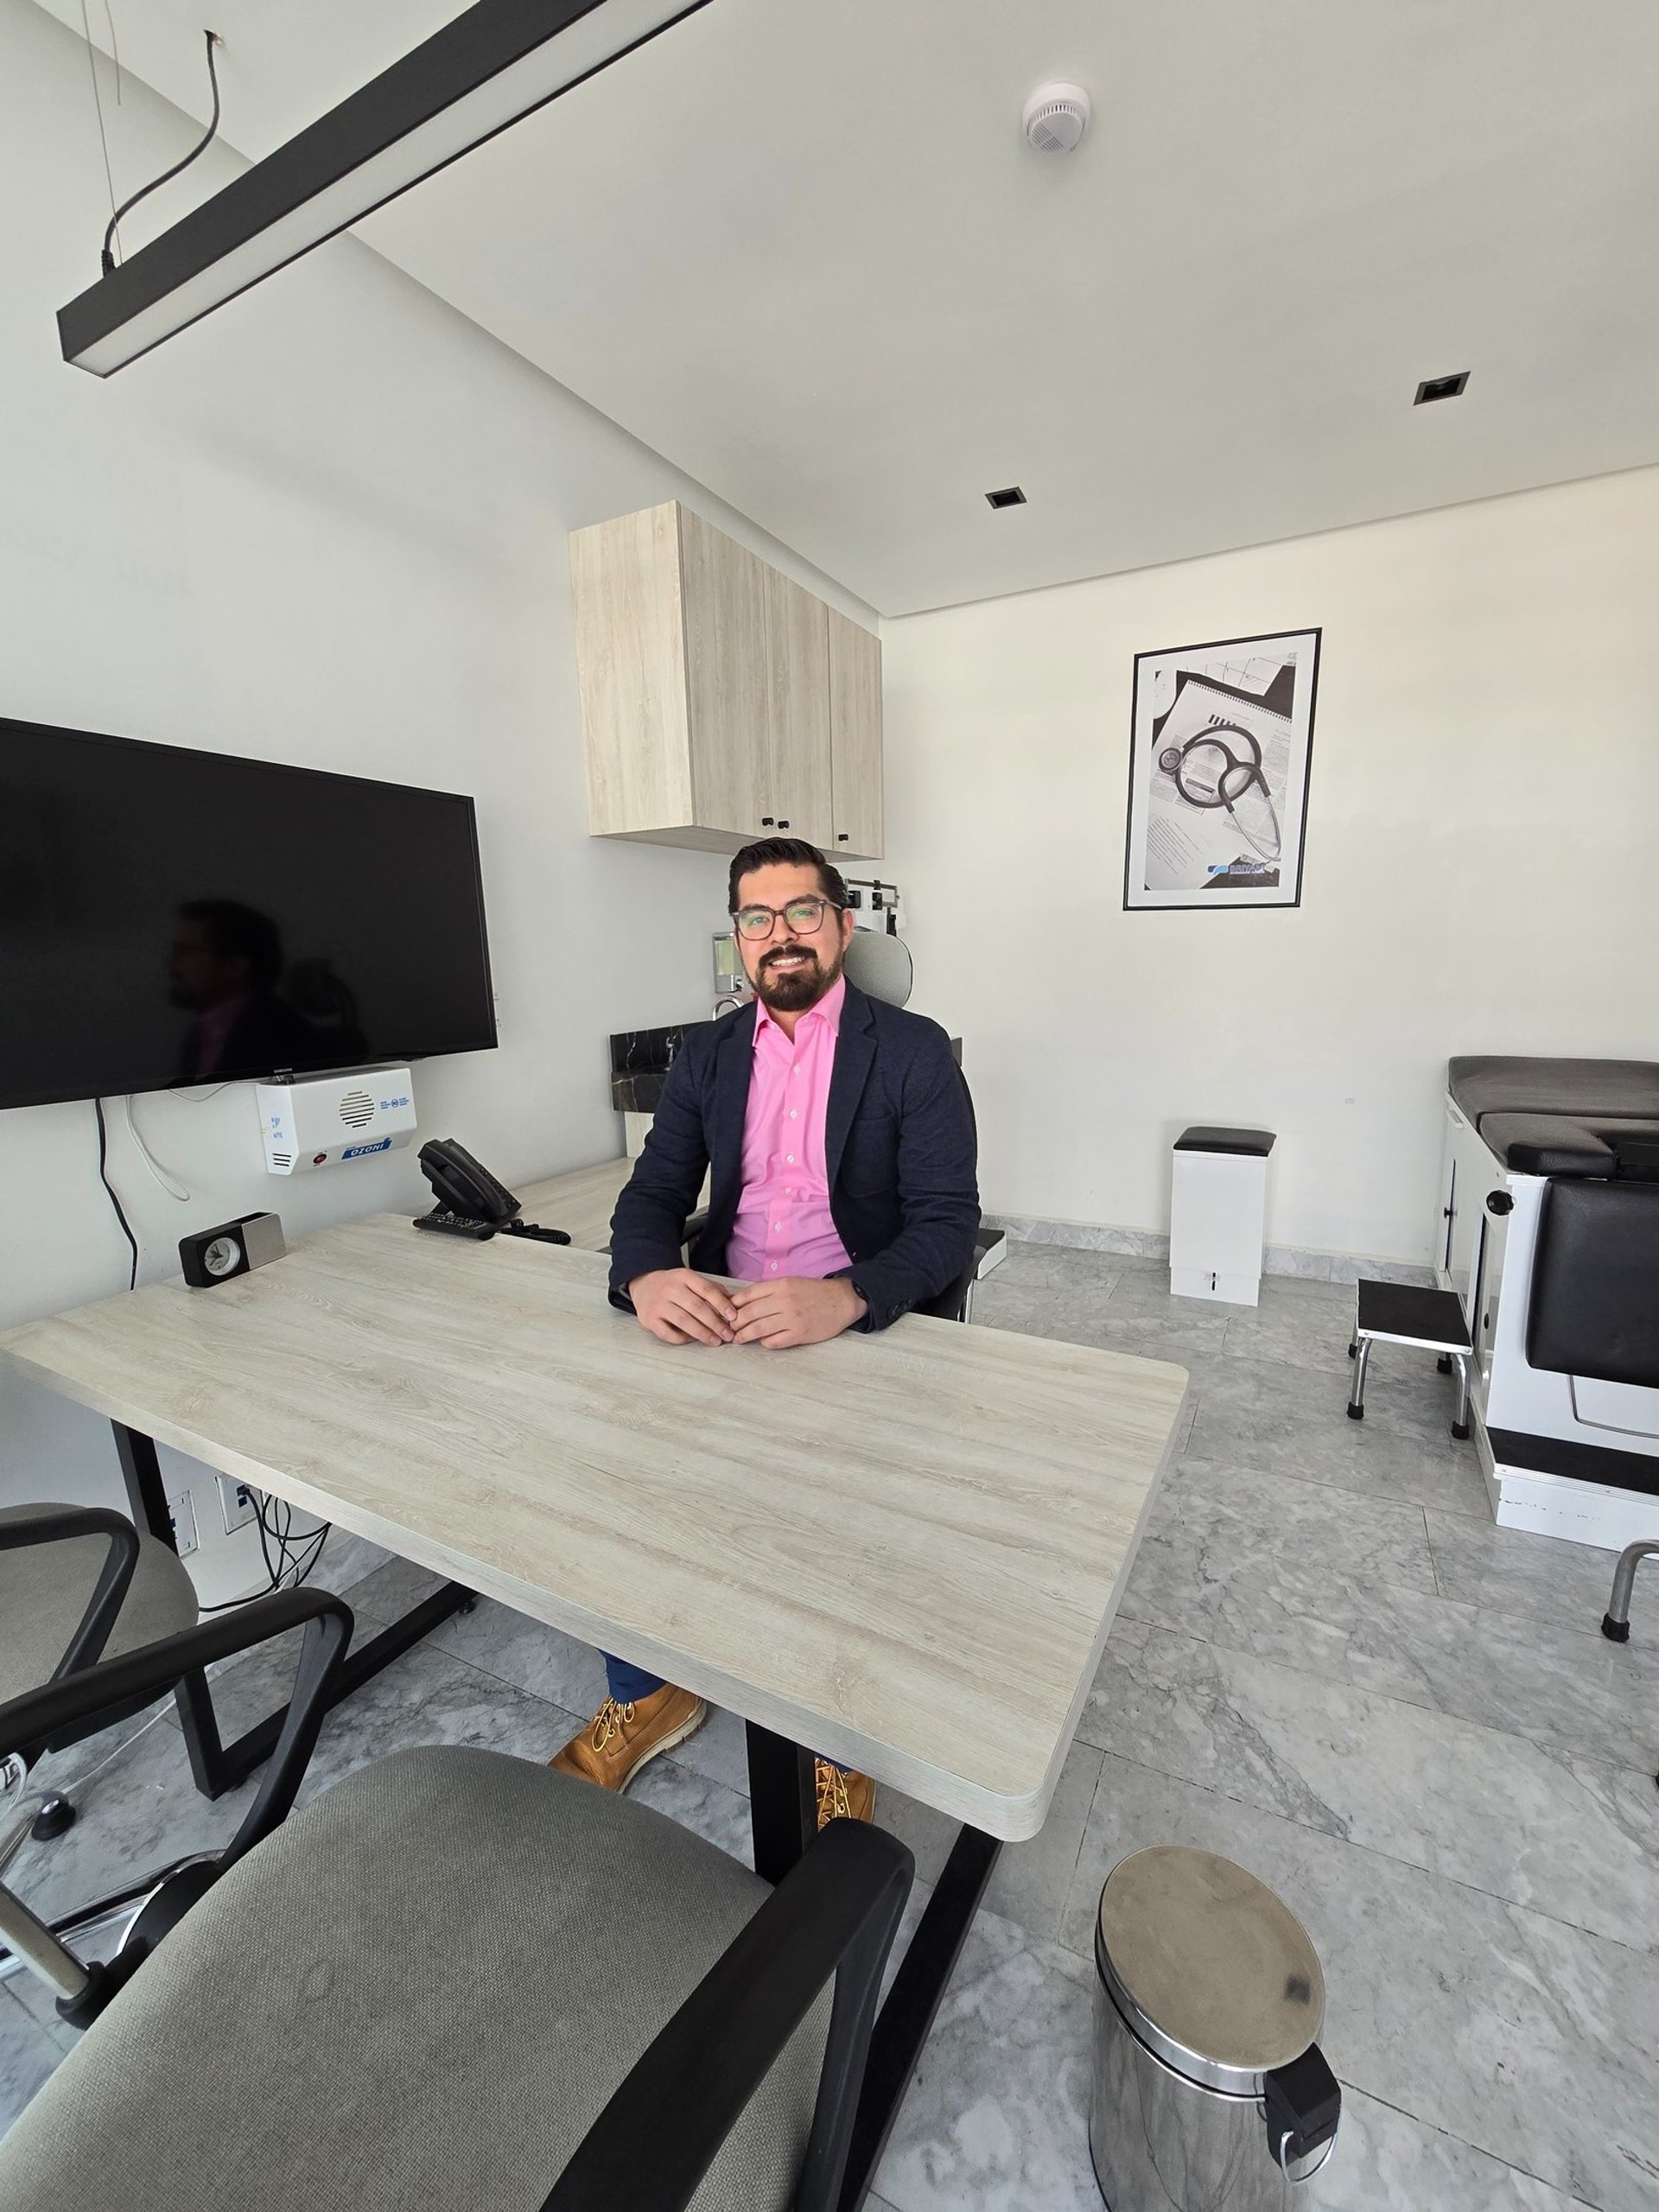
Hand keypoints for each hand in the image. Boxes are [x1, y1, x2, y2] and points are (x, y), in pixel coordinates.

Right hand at [629, 1268, 738, 1346]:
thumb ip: (711, 1289)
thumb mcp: (690, 1279)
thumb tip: (733, 1303)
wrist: (643, 1284)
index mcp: (683, 1276)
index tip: (733, 1316)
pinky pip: (669, 1333)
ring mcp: (658, 1304)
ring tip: (715, 1340)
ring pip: (684, 1321)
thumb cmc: (672, 1285)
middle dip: (715, 1323)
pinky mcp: (649, 1319)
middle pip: (697, 1307)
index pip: (706, 1289)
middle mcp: (670, 1288)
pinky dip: (683, 1339)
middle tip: (728, 1334)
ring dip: (702, 1333)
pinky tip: (693, 1339)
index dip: (722, 1303)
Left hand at [729, 1275, 866, 1348]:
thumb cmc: (814, 1292)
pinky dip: (765, 1343)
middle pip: (748, 1313)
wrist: (842, 1300)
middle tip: (727, 1328)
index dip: (732, 1305)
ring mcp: (791, 1318)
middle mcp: (783, 1300)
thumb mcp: (790, 1283)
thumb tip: (743, 1302)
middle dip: (734, 1323)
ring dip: (743, 1336)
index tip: (726, 1313)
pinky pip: (774, 1341)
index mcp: (780, 1285)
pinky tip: (763, 1342)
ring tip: (737, 1339)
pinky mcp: (799, 1334)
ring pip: (757, 1329)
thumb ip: (769, 1291)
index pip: (747, 1295)